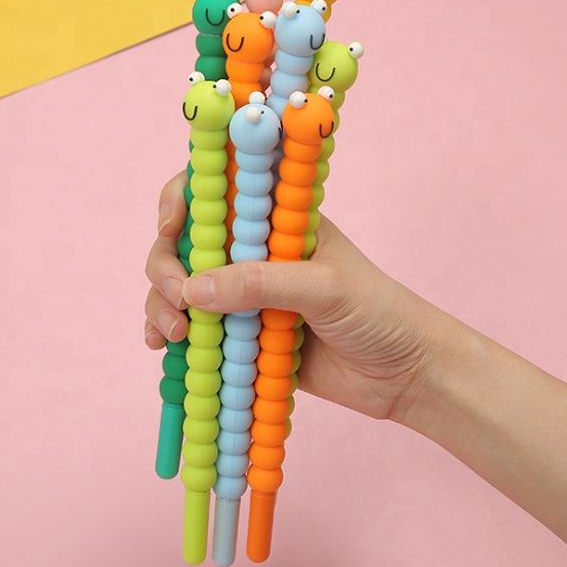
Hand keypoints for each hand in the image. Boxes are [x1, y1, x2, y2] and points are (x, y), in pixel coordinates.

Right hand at [144, 172, 460, 419]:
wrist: (403, 375)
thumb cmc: (377, 313)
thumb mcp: (325, 287)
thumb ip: (262, 282)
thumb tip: (192, 288)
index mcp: (279, 221)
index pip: (219, 191)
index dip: (184, 198)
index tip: (170, 226)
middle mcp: (256, 253)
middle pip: (188, 243)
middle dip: (166, 264)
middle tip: (175, 295)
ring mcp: (247, 295)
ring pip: (184, 287)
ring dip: (163, 304)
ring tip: (173, 334)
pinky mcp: (244, 337)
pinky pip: (196, 330)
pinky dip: (172, 335)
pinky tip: (163, 347)